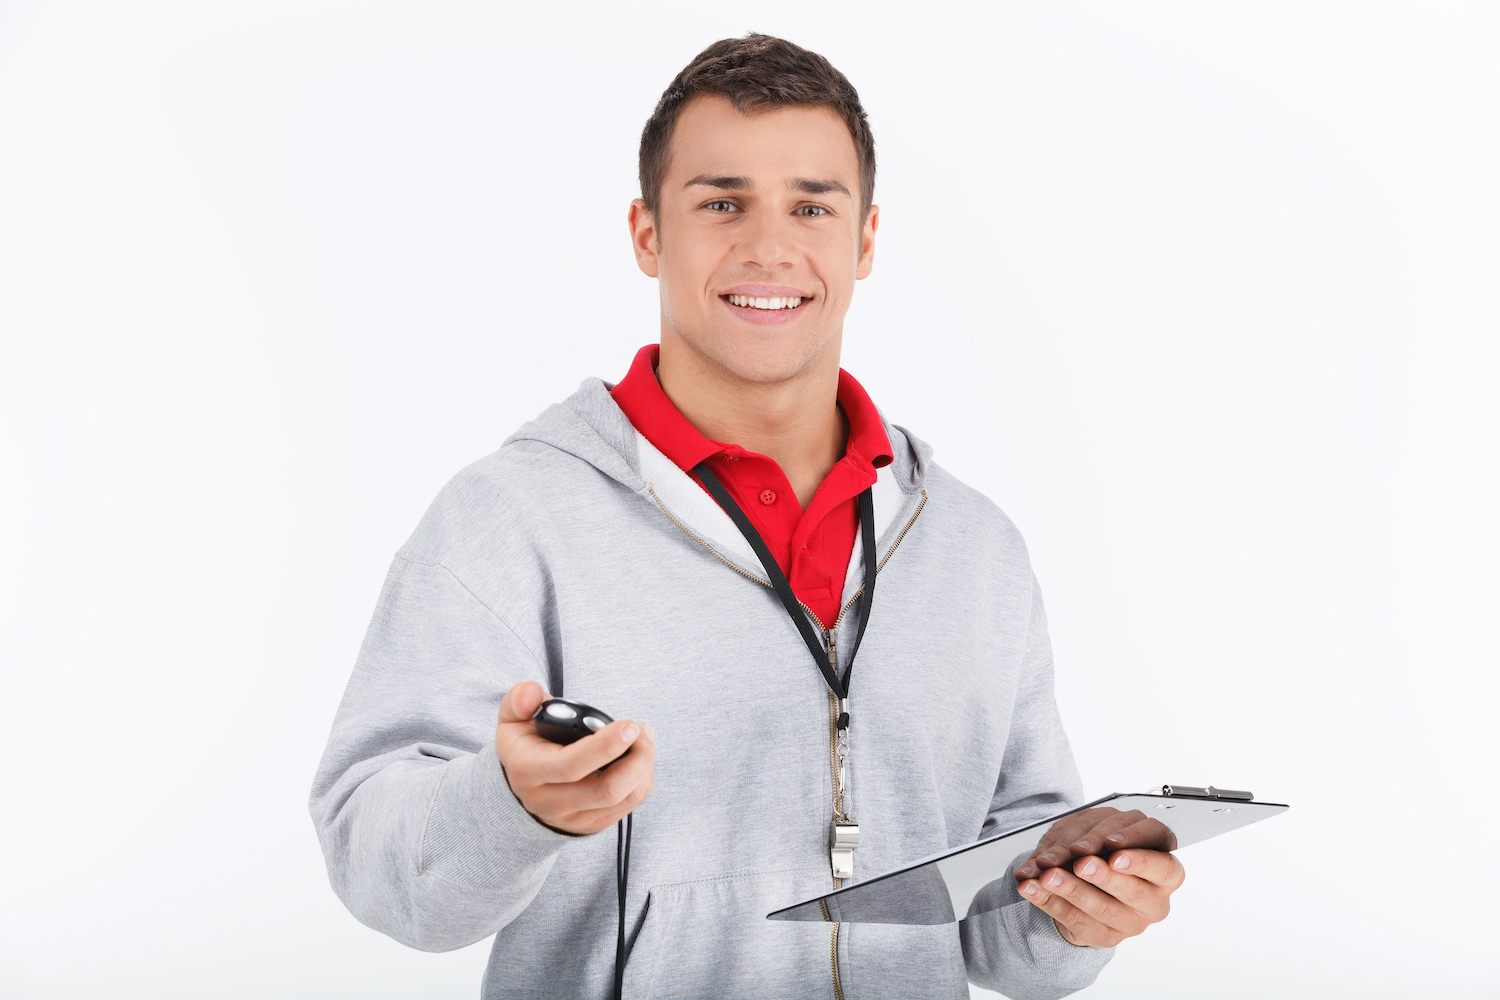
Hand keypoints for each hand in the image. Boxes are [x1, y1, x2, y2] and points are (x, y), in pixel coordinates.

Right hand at [494, 681, 655, 834]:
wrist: (522, 782)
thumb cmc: (525, 743)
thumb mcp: (513, 716)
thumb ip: (520, 699)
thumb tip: (531, 695)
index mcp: (528, 771)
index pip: (570, 766)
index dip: (605, 747)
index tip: (629, 726)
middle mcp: (548, 801)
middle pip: (606, 790)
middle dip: (636, 758)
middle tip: (641, 731)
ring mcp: (570, 817)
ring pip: (623, 799)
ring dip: (643, 767)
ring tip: (643, 740)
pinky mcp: (590, 824)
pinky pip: (628, 807)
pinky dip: (641, 780)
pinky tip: (638, 758)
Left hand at [1014, 807, 1184, 946]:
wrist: (1090, 883)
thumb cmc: (1104, 848)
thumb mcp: (1101, 832)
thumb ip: (1088, 834)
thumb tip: (1065, 847)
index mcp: (1166, 870)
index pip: (1164, 866)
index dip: (1140, 858)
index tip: (1114, 848)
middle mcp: (1155, 900)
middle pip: (1133, 890)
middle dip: (1102, 874)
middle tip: (1080, 862)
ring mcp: (1132, 922)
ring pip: (1104, 909)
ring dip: (1071, 889)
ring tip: (1047, 875)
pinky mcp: (1107, 937)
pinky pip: (1076, 921)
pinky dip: (1048, 901)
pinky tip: (1031, 889)